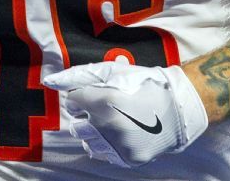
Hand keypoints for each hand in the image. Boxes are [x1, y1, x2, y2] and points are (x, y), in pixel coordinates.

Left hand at [43, 60, 208, 166]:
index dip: (82, 97)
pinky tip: (120, 134)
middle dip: (86, 117)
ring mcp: (118, 145)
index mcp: (104, 101)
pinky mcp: (128, 158)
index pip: (72, 102)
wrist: (178, 106)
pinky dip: (108, 145)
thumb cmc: (144, 84)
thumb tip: (50, 80)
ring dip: (95, 132)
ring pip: (88, 143)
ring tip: (112, 122)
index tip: (94, 95)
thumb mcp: (113, 71)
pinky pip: (104, 155)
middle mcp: (108, 126)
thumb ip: (79, 76)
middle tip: (104, 109)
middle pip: (76, 127)